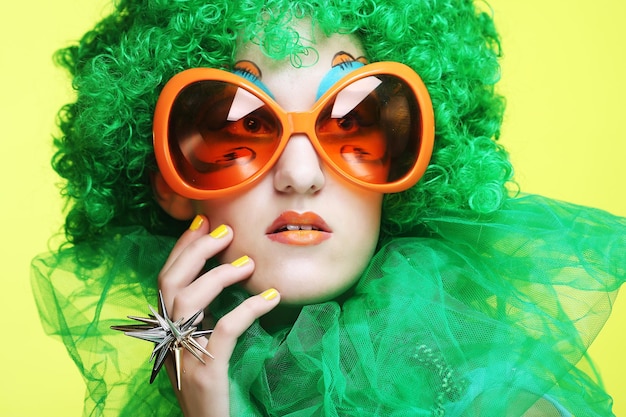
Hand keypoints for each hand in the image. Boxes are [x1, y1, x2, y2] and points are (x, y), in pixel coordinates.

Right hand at [158, 215, 279, 415]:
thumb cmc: (211, 389)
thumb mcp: (201, 348)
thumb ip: (204, 318)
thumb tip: (228, 276)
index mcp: (166, 330)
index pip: (165, 279)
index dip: (181, 248)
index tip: (202, 222)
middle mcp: (168, 339)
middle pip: (170, 283)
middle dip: (195, 251)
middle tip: (225, 233)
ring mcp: (183, 356)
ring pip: (188, 301)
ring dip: (219, 275)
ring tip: (249, 264)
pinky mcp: (206, 371)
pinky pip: (224, 329)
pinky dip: (248, 308)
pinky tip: (271, 297)